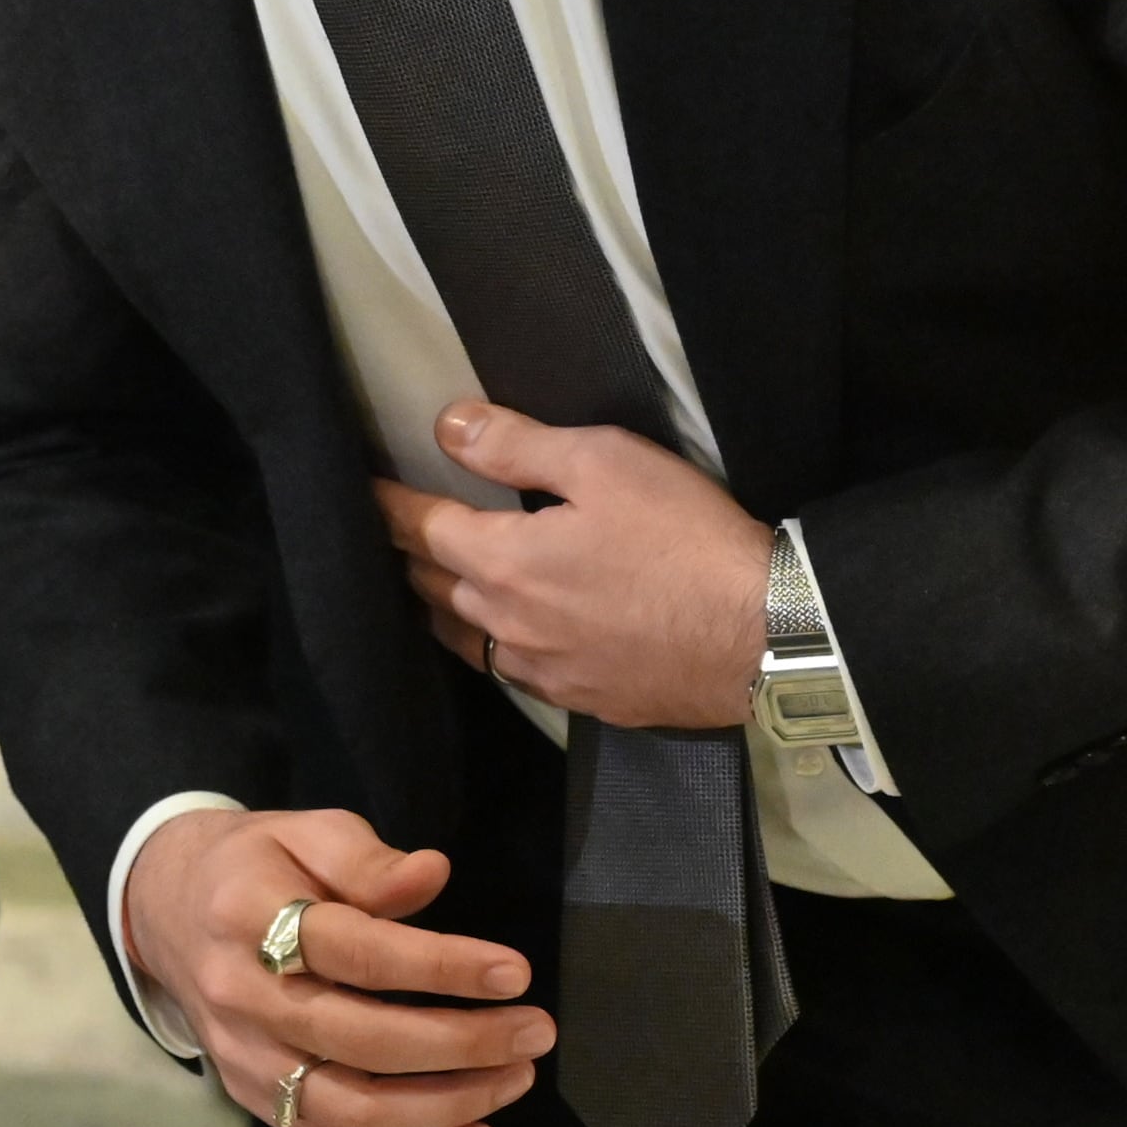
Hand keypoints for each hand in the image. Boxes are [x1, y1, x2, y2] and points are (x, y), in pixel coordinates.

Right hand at [119, 805, 547, 1126]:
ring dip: (447, 1107)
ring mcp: (247, 1061)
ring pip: (353, 1113)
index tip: (514, 972)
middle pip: (361, 1042)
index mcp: (250, 919)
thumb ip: (366, 859)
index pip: (356, 954)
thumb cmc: (253, 866)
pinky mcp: (256, 1102)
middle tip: (535, 1032)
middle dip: (462, 1044)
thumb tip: (432, 875)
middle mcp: (243, 1000)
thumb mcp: (303, 831)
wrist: (164, 912)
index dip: (442, 966)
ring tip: (515, 1079)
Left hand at [376, 403, 770, 732]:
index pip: (420, 527)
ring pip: (467, 635)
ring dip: (444, 605)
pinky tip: (505, 637)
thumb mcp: (603, 463)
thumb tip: (446, 427)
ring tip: (433, 583)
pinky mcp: (583, 699)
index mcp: (502, 562)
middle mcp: (508, 623)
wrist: (763, 635)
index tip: (362, 491)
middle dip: (409, 554)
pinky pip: (514, 671)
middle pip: (434, 585)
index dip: (387, 504)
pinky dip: (495, 646)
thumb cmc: (684, 539)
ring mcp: (544, 669)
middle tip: (396, 533)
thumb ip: (516, 446)